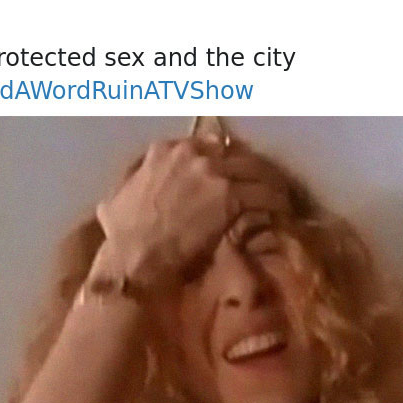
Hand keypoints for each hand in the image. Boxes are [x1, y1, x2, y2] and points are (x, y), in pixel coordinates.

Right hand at [95, 138, 290, 283]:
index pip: (208, 144)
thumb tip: (138, 181)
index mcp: (165, 150)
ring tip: (282, 197)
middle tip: (265, 185)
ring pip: (256, 170)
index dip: (225, 160)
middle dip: (252, 169)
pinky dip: (277, 202)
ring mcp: (214, 174)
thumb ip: (135, 181)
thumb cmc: (122, 236)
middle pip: (237, 154)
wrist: (134, 258)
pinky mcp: (231, 198)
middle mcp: (192, 154)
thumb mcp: (118, 197)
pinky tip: (283, 212)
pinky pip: (265, 194)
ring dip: (271, 184)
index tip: (233, 173)